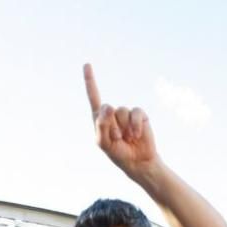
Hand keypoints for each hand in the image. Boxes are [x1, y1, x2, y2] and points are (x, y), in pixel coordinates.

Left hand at [84, 63, 159, 180]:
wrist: (138, 161)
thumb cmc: (118, 153)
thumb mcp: (103, 143)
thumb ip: (101, 125)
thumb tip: (108, 106)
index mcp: (100, 118)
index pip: (94, 97)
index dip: (90, 81)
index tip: (87, 65)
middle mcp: (112, 113)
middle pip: (107, 108)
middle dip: (111, 125)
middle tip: (117, 139)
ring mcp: (126, 114)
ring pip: (121, 111)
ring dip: (124, 128)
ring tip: (127, 138)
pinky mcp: (139, 115)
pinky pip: (135, 112)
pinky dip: (135, 125)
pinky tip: (136, 135)